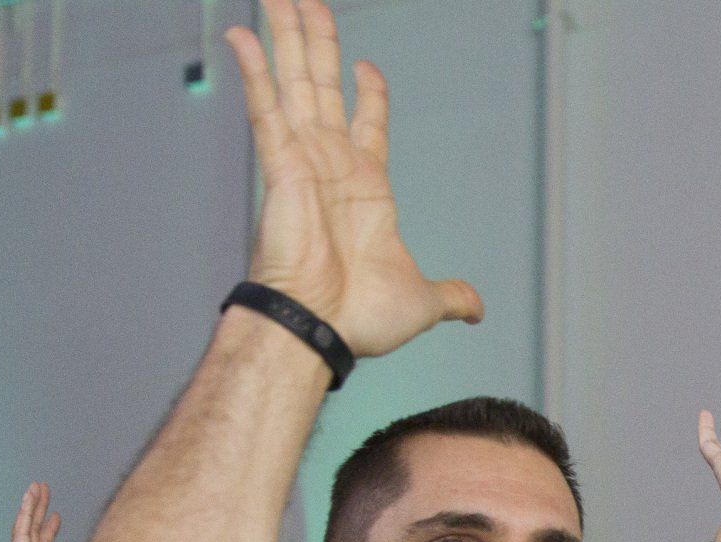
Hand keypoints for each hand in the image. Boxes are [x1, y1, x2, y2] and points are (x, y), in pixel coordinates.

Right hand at [226, 0, 481, 357]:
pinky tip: (245, 34)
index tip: (367, 66)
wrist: (322, 329)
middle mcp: (331, 166)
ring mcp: (305, 160)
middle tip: (307, 0)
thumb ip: (450, 295)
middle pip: (323, 86)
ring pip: (296, 81)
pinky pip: (266, 108)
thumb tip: (475, 308)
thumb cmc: (360, 320)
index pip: (367, 123)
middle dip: (317, 41)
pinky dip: (255, 70)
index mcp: (365, 188)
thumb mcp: (424, 301)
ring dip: (289, 35)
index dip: (369, 92)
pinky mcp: (281, 165)